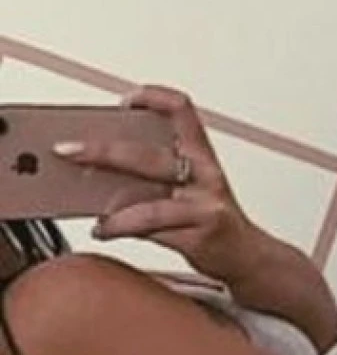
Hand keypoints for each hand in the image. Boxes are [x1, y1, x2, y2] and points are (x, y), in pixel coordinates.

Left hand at [54, 85, 264, 283]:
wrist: (249, 256)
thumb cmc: (212, 219)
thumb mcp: (193, 186)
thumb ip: (157, 175)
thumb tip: (102, 170)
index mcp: (203, 155)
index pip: (181, 110)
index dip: (152, 98)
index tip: (124, 102)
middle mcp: (205, 175)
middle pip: (147, 156)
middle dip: (102, 151)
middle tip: (69, 151)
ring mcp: (203, 206)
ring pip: (147, 202)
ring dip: (111, 208)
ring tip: (93, 214)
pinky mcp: (198, 235)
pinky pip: (151, 230)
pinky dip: (120, 230)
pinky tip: (105, 230)